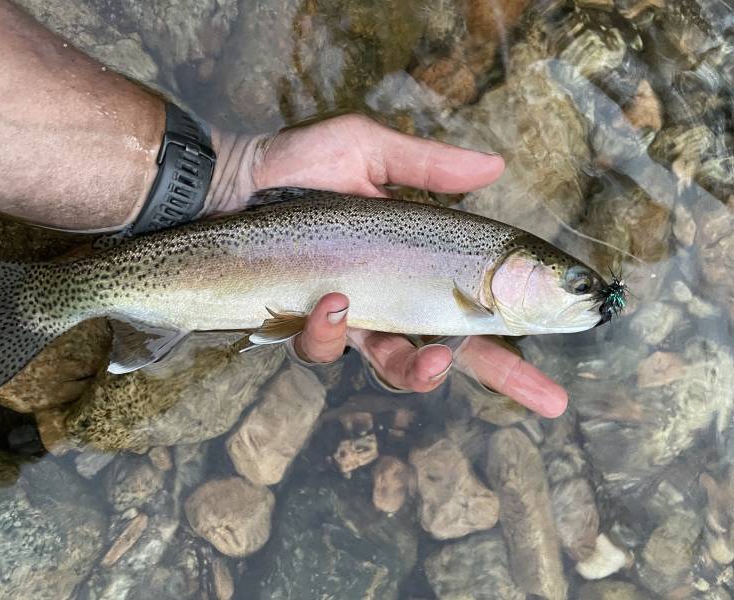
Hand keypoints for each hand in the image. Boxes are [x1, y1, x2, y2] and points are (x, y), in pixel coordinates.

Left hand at [207, 114, 567, 417]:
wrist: (226, 181)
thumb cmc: (295, 164)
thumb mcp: (367, 150)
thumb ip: (427, 167)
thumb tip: (498, 166)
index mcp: (412, 261)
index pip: (475, 302)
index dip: (519, 330)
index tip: (565, 347)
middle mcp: (387, 297)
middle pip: (454, 349)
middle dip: (502, 376)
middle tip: (547, 397)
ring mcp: (346, 316)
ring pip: (392, 365)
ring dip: (419, 368)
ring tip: (433, 355)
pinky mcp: (301, 322)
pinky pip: (323, 347)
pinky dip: (331, 330)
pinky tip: (333, 301)